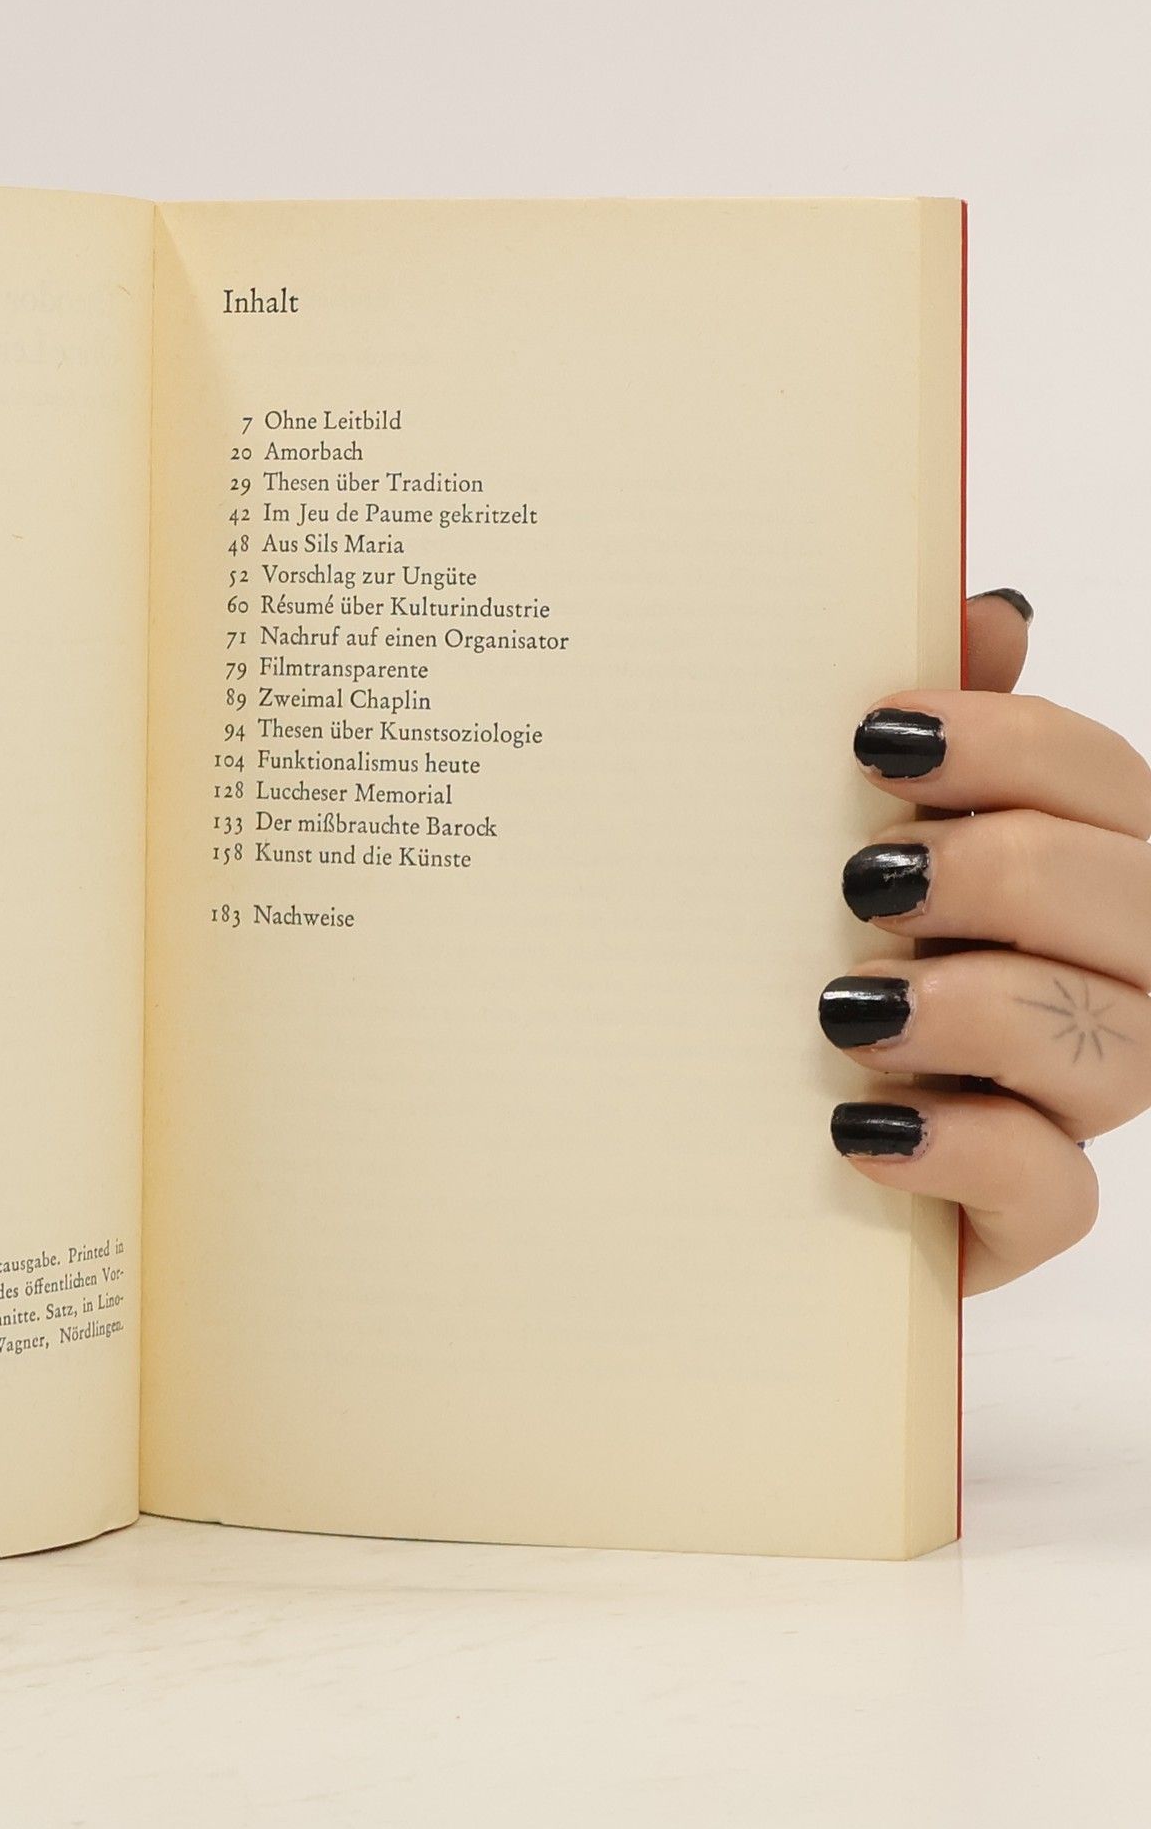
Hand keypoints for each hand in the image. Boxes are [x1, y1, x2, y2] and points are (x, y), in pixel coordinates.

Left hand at [823, 589, 1148, 1292]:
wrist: (720, 1137)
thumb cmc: (796, 958)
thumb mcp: (836, 833)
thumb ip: (930, 735)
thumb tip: (987, 613)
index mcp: (1068, 870)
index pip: (1108, 783)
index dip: (1016, 748)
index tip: (878, 740)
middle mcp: (1099, 980)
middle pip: (1141, 903)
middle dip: (1009, 873)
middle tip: (868, 880)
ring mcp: (1068, 1105)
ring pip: (1118, 1048)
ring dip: (984, 1008)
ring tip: (849, 1004)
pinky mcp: (1021, 1215)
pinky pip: (1055, 1194)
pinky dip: (966, 1153)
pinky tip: (858, 1126)